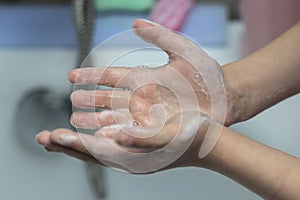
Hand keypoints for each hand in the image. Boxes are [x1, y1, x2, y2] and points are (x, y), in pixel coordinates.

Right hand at [36, 19, 235, 172]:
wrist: (225, 97)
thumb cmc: (207, 74)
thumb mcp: (184, 50)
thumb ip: (160, 36)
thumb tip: (136, 22)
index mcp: (144, 77)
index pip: (112, 76)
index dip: (92, 76)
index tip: (72, 76)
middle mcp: (142, 96)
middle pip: (109, 99)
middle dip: (90, 100)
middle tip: (72, 102)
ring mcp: (149, 114)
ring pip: (117, 117)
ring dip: (97, 120)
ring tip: (78, 122)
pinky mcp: (158, 129)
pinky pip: (133, 132)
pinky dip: (117, 133)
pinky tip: (103, 136)